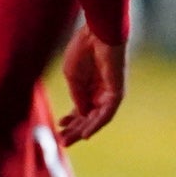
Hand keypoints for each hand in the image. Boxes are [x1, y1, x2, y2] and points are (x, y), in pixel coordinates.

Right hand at [58, 27, 124, 144]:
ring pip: (98, 117)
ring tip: (71, 140)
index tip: (58, 128)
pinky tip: (87, 133)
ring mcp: (110, 92)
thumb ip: (77, 97)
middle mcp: (101, 91)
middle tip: (63, 142)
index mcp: (89, 86)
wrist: (96, 34)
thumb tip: (81, 115)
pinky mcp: (117, 91)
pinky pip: (107, 113)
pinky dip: (97, 123)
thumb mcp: (72, 77)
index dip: (70, 120)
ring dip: (84, 130)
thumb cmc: (83, 50)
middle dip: (75, 129)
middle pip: (89, 116)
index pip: (81, 109)